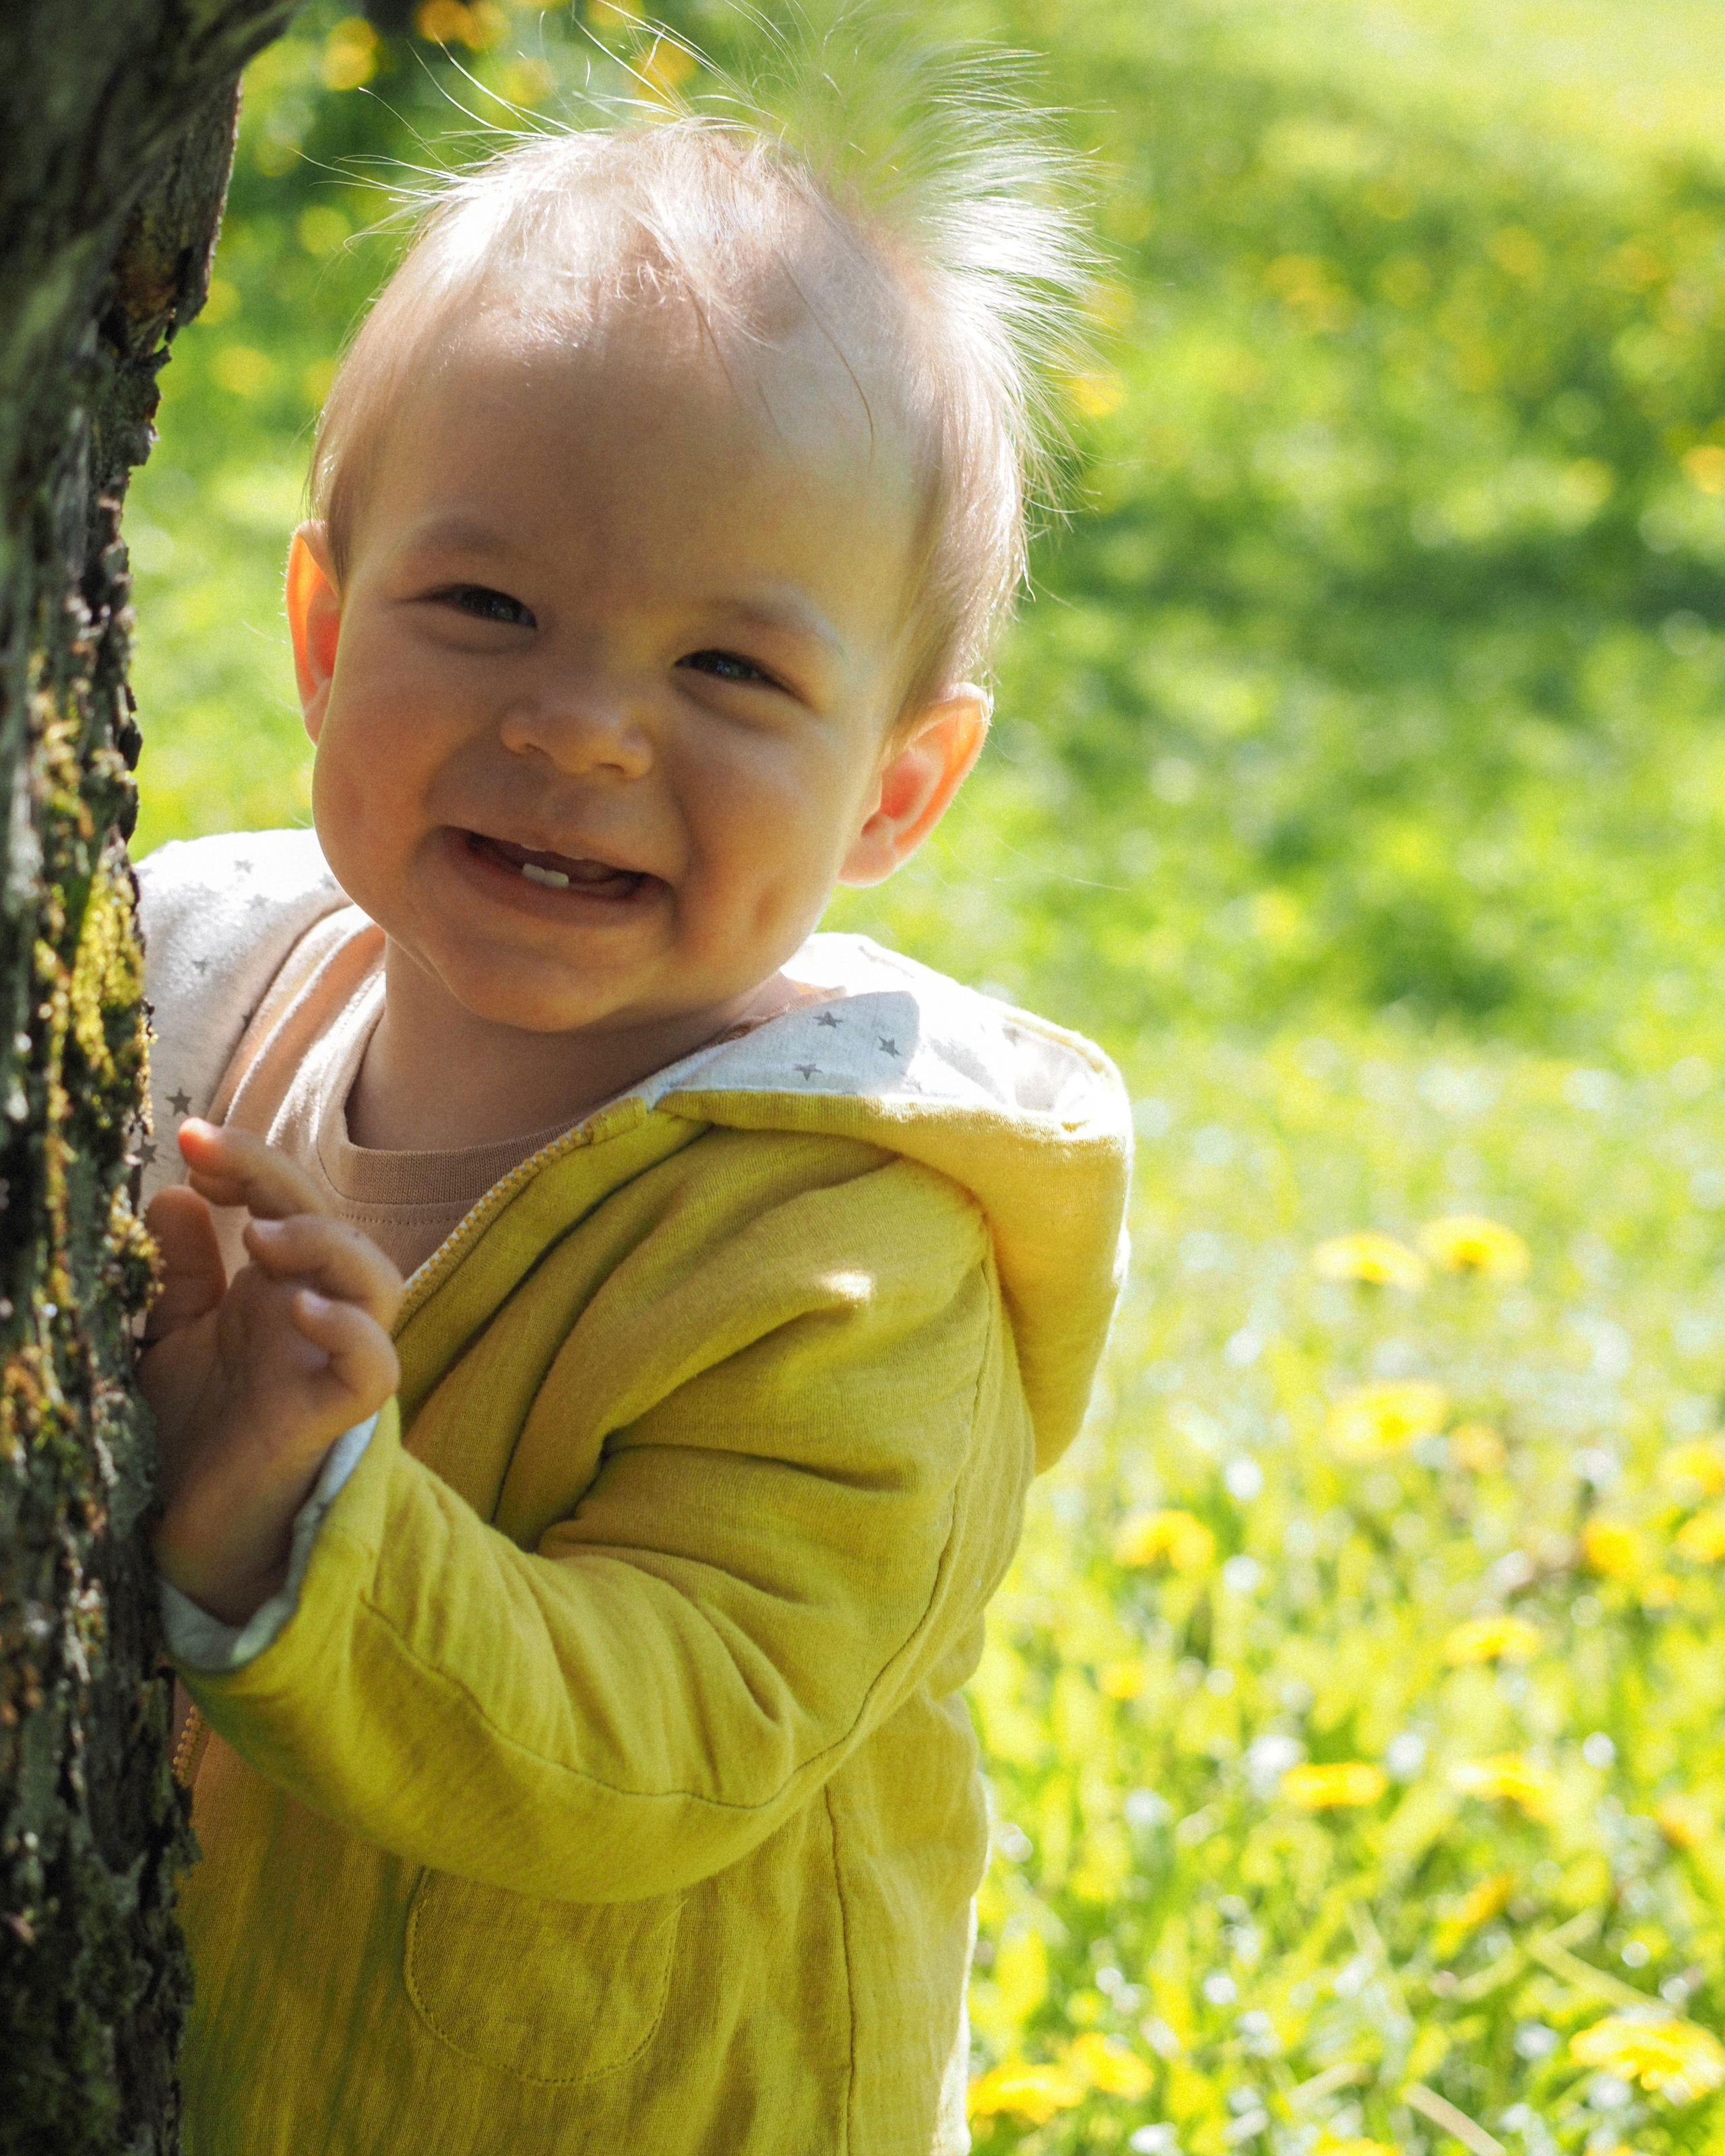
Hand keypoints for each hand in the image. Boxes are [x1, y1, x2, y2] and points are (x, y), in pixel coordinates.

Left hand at [141, 1120, 402, 1627]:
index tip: (187, 1139)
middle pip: (330, 1221)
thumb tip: (172, 1194)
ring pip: (378, 1280)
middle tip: (209, 1157)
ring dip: (327, 1243)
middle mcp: (315, 1313)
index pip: (284, 1199)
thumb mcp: (174, 1339)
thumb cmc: (199, 1433)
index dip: (246, 1161)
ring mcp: (332, 1363)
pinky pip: (375, 1367)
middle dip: (274, 1176)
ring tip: (262, 1235)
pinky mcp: (338, 1418)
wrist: (204, 1535)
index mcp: (278, 1285)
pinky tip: (301, 1310)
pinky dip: (350, 1331)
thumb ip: (180, 1273)